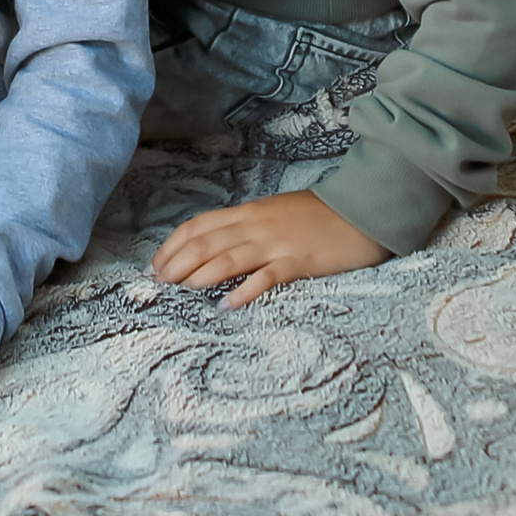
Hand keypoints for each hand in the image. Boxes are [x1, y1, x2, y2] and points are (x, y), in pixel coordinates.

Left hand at [150, 188, 388, 307]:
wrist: (360, 211)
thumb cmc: (317, 215)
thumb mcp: (274, 213)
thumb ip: (246, 227)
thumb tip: (215, 246)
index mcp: (248, 212)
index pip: (198, 226)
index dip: (172, 245)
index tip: (155, 265)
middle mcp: (256, 225)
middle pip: (206, 243)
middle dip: (177, 262)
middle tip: (159, 283)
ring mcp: (276, 243)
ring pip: (229, 258)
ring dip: (200, 274)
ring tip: (180, 290)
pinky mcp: (298, 262)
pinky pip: (266, 277)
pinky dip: (244, 290)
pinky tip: (226, 305)